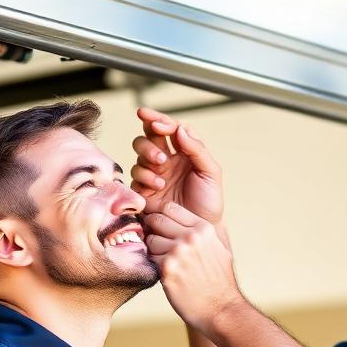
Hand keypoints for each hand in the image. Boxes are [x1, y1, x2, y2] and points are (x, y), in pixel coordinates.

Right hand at [131, 108, 223, 224]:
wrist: (198, 228)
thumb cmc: (209, 201)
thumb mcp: (211, 172)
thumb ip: (197, 149)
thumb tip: (180, 129)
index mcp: (183, 151)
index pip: (167, 128)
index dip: (157, 120)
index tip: (149, 118)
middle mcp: (166, 160)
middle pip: (147, 138)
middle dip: (149, 144)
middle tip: (161, 159)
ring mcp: (154, 174)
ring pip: (139, 155)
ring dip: (147, 162)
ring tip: (162, 178)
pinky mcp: (144, 189)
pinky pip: (135, 176)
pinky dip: (144, 178)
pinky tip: (157, 187)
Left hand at [145, 202, 243, 334]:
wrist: (221, 309)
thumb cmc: (219, 282)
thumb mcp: (218, 249)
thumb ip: (202, 234)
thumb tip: (186, 224)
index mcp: (203, 229)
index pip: (170, 208)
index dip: (161, 217)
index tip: (161, 228)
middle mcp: (191, 237)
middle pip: (157, 220)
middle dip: (153, 231)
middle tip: (158, 245)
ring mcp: (178, 252)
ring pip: (151, 240)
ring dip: (154, 251)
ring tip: (167, 263)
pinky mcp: (167, 269)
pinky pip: (150, 259)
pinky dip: (155, 266)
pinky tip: (168, 275)